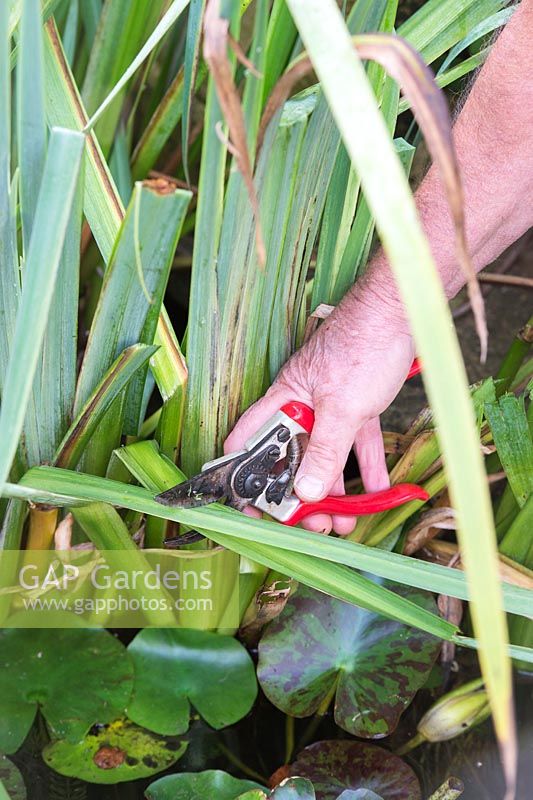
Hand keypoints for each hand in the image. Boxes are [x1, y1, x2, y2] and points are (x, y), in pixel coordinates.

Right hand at [224, 291, 414, 533]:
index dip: (242, 474)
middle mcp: (301, 406)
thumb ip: (324, 452)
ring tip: (345, 523)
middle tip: (313, 525)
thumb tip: (304, 493)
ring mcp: (331, 407)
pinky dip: (365, 470)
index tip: (250, 508)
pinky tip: (375, 495)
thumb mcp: (341, 408)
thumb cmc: (362, 346)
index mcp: (283, 401)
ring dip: (334, 491)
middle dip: (300, 494)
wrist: (402, 311)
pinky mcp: (359, 406)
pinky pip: (358, 445)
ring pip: (326, 457)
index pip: (248, 440)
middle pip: (291, 458)